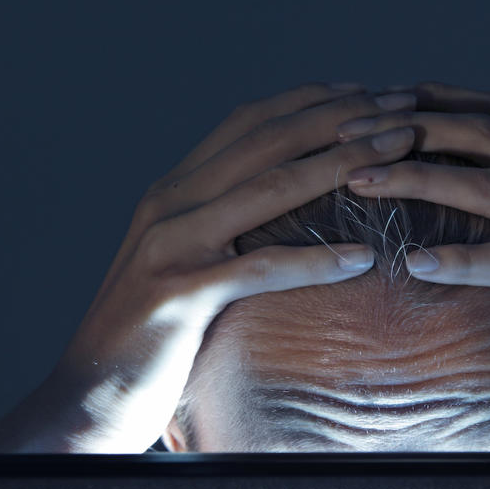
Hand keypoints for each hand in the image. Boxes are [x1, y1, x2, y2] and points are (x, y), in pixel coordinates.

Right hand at [0, 82, 421, 451]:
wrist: (86, 395)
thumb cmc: (149, 336)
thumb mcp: (184, 263)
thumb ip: (222, 227)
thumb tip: (286, 210)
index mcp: (174, 191)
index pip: (251, 123)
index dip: (314, 101)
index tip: (371, 93)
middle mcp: (170, 204)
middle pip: (268, 141)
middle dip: (342, 118)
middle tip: (403, 109)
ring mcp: (171, 245)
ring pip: (269, 188)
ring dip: (341, 164)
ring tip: (398, 154)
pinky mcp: (179, 294)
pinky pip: (259, 268)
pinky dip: (314, 260)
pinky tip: (362, 258)